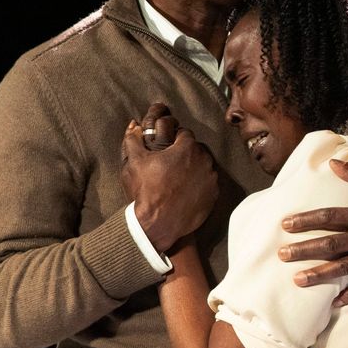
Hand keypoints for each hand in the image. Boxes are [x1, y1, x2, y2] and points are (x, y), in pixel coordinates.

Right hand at [121, 106, 218, 253]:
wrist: (158, 222)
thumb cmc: (146, 190)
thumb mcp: (135, 161)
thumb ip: (134, 139)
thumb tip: (134, 125)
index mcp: (188, 147)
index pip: (184, 134)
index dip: (173, 140)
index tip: (166, 149)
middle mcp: (205, 160)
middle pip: (195, 150)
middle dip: (184, 154)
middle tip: (170, 165)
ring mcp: (211, 178)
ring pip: (203, 166)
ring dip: (193, 168)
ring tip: (177, 179)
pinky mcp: (214, 194)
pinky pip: (207, 183)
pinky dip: (199, 184)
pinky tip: (185, 191)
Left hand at [279, 160, 347, 306]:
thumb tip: (332, 163)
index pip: (329, 217)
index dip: (305, 220)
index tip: (286, 225)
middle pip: (330, 245)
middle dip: (303, 250)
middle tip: (282, 255)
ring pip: (344, 268)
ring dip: (319, 275)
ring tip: (298, 280)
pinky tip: (335, 302)